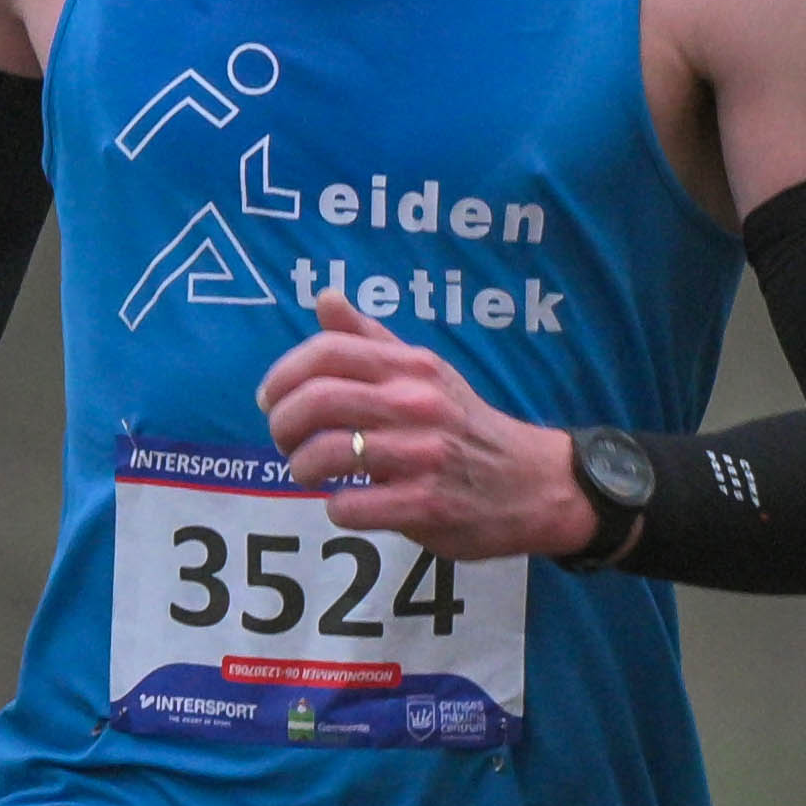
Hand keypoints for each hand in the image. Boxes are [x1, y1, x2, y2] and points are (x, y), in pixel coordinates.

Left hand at [250, 297, 589, 559]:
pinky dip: (335, 508)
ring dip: (302, 467)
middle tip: (284, 441)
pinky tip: (346, 504)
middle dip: (282, 424)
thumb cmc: (466, 425)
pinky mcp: (425, 505)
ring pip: (327, 455)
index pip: (327, 352)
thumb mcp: (427, 372)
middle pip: (317, 401)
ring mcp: (421, 455)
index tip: (271, 399)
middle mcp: (416, 404)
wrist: (535, 483)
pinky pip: (351, 507)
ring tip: (309, 472)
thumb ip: (371, 339)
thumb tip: (324, 297)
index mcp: (411, 367)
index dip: (283, 375)